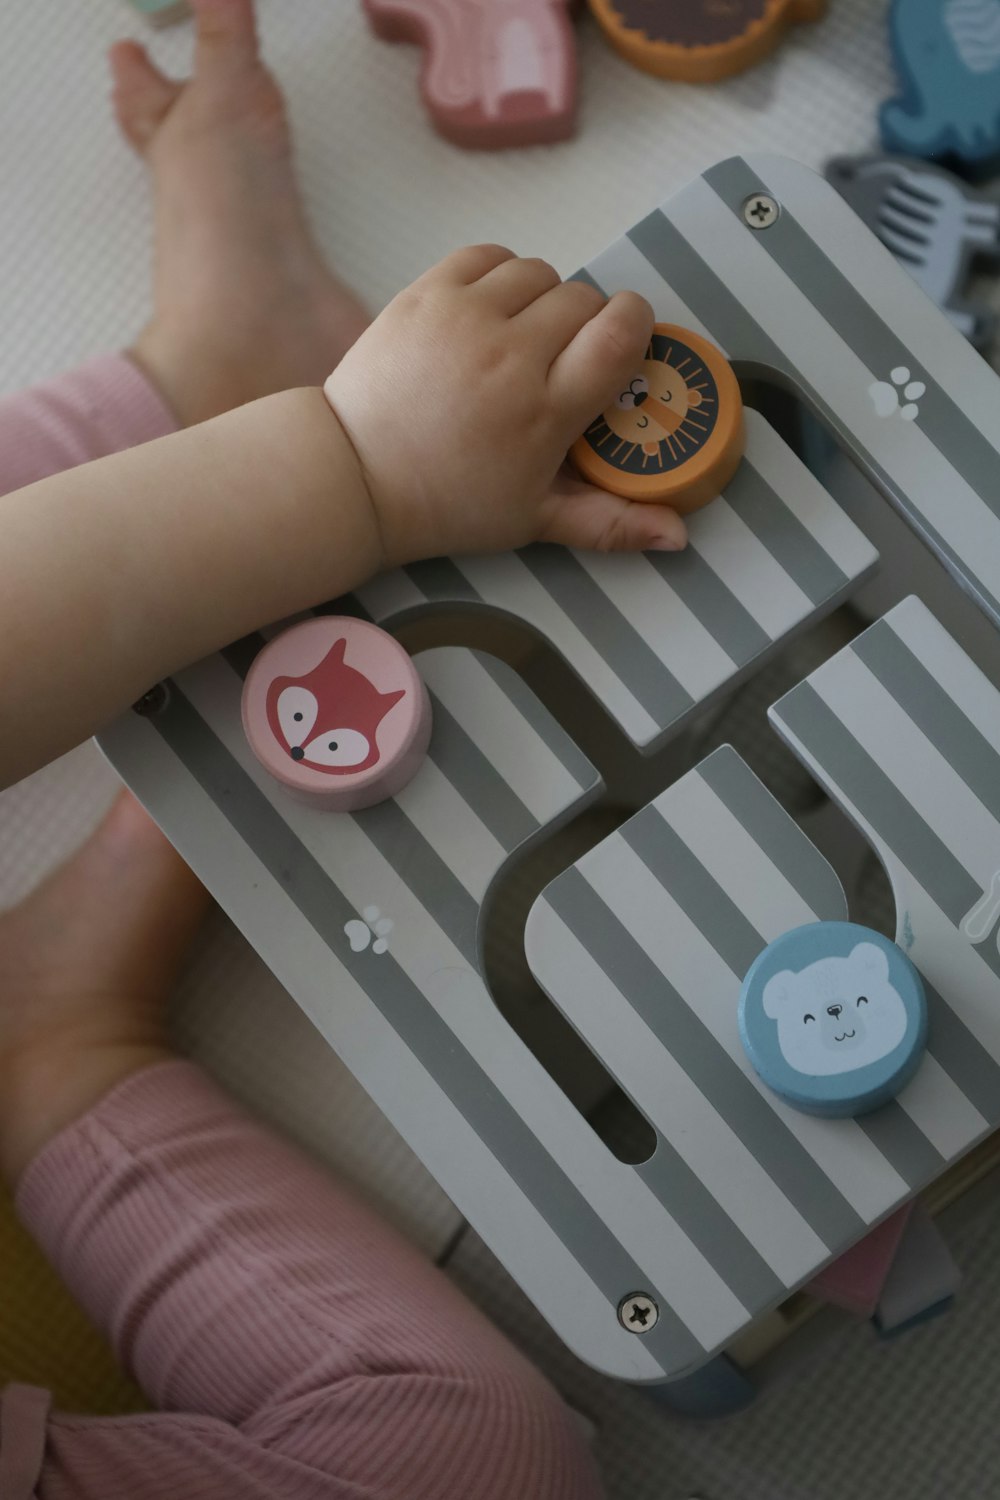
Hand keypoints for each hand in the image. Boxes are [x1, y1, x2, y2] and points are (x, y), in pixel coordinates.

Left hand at [324, 245, 687, 566]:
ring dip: (542, 297)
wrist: (357, 475)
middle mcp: (511, 355)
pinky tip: (491, 311)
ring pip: (538, 272)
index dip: (632, 325)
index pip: (619, 333)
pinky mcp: (427, 294)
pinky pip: (488, 256)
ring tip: (523, 335)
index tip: (622, 343)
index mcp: (545, 410)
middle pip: (583, 299)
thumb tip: (678, 536)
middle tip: (560, 359)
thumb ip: (610, 523)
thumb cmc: (449, 503)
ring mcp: (466, 318)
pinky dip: (500, 275)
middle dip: (584, 323)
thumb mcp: (534, 521)